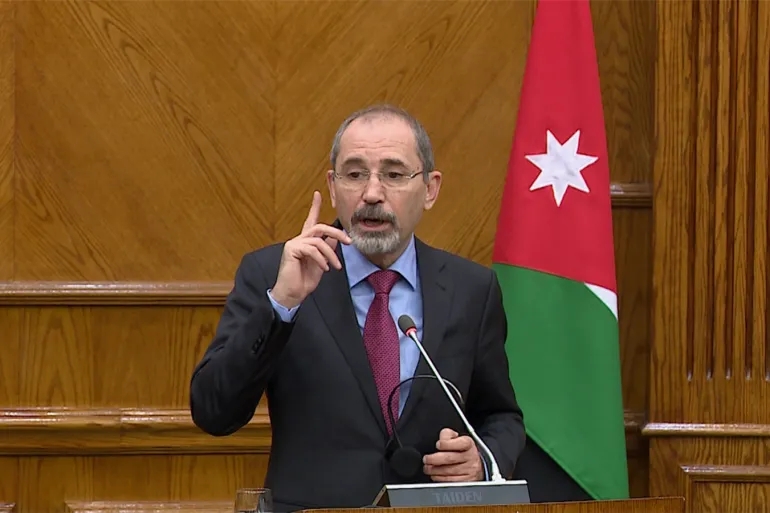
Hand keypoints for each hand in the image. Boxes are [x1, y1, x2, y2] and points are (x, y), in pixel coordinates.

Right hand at [271, 191, 350, 308]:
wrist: (292, 295)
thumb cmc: (304, 280)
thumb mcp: (322, 262)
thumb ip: (327, 248)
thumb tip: (335, 237)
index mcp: (305, 241)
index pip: (311, 220)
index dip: (314, 207)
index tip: (318, 194)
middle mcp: (299, 240)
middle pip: (320, 227)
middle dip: (337, 232)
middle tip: (349, 241)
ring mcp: (294, 244)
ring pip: (318, 240)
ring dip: (331, 254)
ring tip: (335, 266)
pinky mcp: (291, 250)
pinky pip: (312, 249)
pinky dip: (321, 259)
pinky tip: (324, 268)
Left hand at [423, 428, 483, 481]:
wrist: (476, 466)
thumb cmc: (462, 451)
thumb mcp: (457, 439)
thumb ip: (447, 435)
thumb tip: (441, 439)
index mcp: (468, 444)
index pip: (459, 443)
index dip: (446, 444)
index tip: (438, 444)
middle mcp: (471, 457)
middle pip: (450, 458)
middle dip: (434, 459)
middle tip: (426, 459)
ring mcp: (470, 470)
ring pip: (448, 471)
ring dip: (434, 470)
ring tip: (427, 468)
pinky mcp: (467, 481)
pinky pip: (450, 481)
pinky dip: (439, 479)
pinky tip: (434, 475)